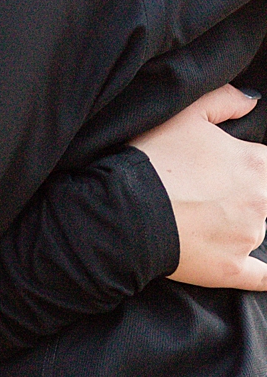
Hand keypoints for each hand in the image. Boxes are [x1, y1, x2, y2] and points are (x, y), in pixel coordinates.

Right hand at [130, 84, 266, 289]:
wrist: (123, 210)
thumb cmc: (152, 159)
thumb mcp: (183, 115)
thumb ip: (224, 100)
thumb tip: (252, 101)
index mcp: (256, 163)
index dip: (249, 165)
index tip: (227, 170)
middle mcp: (262, 201)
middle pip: (266, 197)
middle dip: (248, 195)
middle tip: (211, 193)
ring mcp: (249, 238)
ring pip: (260, 230)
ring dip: (242, 224)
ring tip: (204, 219)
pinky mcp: (232, 269)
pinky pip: (263, 277)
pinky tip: (262, 269)